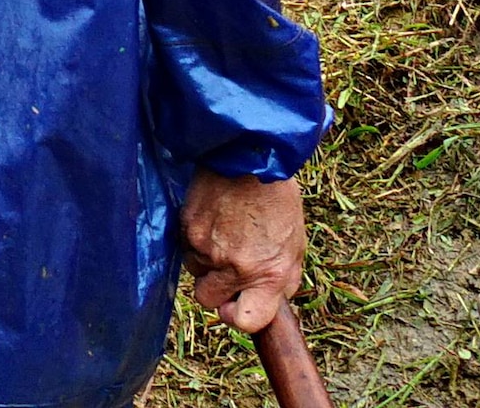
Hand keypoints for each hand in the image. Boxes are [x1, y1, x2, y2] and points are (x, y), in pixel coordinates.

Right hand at [178, 170, 306, 334]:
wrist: (248, 158)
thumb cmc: (276, 201)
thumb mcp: (294, 245)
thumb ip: (281, 279)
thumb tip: (267, 300)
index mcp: (268, 273)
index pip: (246, 321)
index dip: (237, 317)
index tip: (234, 306)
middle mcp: (236, 266)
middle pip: (208, 300)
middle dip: (215, 288)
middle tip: (225, 266)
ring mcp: (207, 249)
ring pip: (194, 273)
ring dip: (204, 262)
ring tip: (221, 233)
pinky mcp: (187, 229)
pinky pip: (185, 249)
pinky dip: (194, 240)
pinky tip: (211, 220)